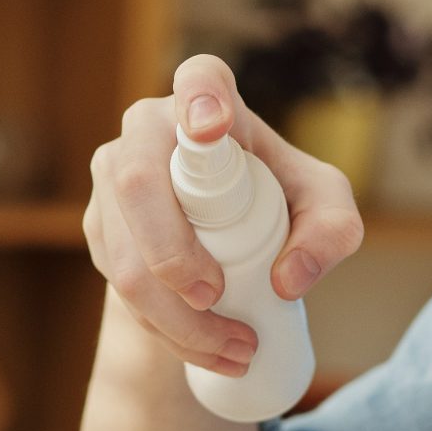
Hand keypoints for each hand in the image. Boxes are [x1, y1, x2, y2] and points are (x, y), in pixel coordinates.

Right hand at [84, 54, 363, 377]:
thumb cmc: (279, 199)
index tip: (213, 127)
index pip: (198, 79)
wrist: (225, 233)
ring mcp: (112, 176)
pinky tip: (205, 351)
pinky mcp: (99, 225)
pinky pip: (118, 283)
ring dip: (174, 317)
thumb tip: (288, 279)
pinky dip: (162, 329)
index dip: (200, 97)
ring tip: (235, 351)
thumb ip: (333, 231)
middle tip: (219, 301)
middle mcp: (147, 129)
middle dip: (174, 256)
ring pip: (123, 252)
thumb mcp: (324, 209)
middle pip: (138, 186)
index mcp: (207, 100)